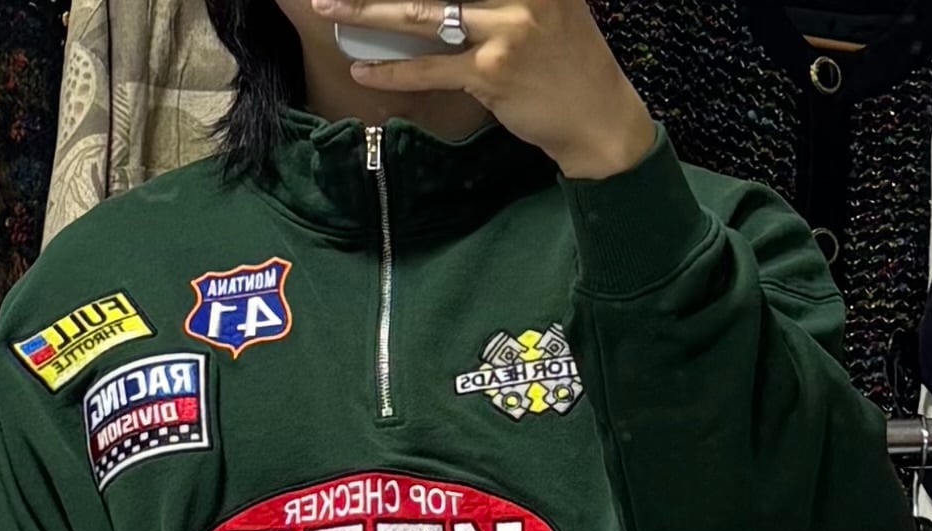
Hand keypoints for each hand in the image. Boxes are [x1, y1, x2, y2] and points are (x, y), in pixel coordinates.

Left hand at [316, 0, 655, 178]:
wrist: (601, 118)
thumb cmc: (571, 64)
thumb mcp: (549, 7)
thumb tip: (448, 2)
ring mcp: (506, 30)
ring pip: (422, 13)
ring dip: (369, 10)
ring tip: (330, 7)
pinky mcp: (494, 73)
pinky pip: (431, 69)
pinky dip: (393, 72)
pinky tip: (363, 70)